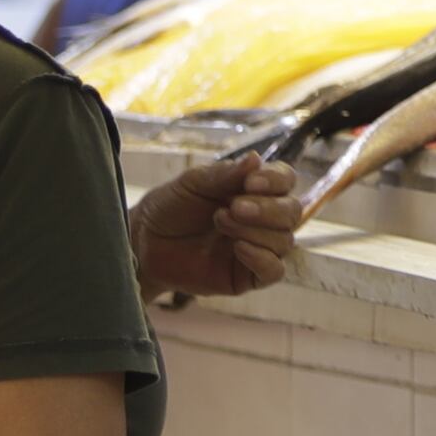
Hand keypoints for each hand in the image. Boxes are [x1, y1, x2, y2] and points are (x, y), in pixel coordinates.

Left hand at [133, 158, 299, 310]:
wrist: (144, 244)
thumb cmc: (168, 208)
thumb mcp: (193, 183)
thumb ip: (225, 174)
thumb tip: (256, 159)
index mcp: (253, 190)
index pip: (285, 180)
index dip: (276, 180)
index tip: (251, 182)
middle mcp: (262, 218)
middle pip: (291, 211)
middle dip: (266, 209)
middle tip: (232, 207)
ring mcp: (257, 247)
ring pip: (285, 240)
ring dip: (255, 230)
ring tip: (220, 221)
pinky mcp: (248, 276)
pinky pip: (274, 271)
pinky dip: (262, 258)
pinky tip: (237, 248)